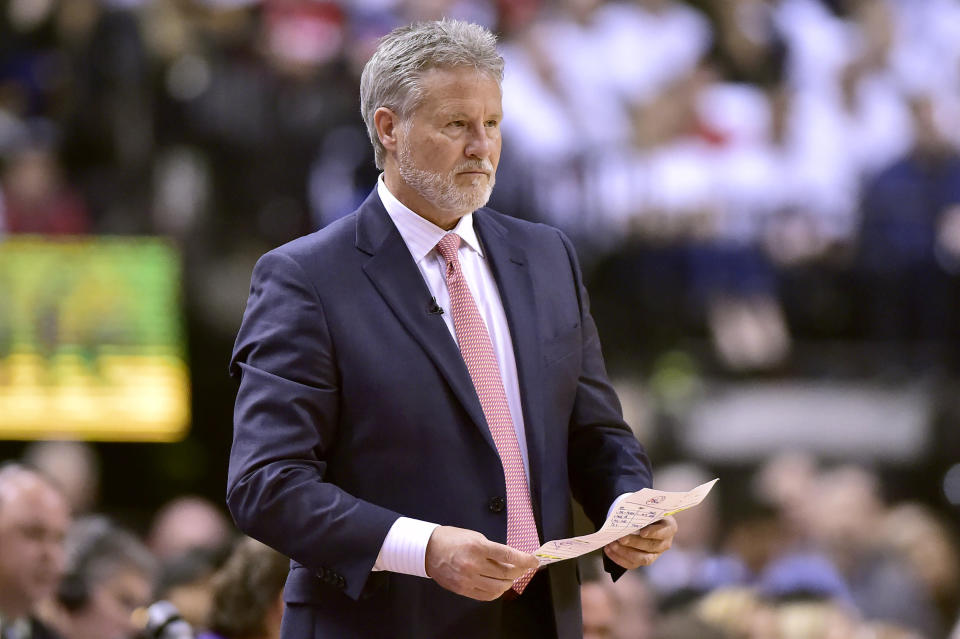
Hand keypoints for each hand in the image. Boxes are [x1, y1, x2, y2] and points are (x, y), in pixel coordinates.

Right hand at [425, 526, 539, 600]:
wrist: (428, 550)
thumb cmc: (452, 539)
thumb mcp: (475, 536)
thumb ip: (492, 549)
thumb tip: (510, 559)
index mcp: (478, 547)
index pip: (508, 555)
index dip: (525, 560)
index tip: (534, 561)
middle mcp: (474, 564)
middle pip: (506, 573)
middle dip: (520, 571)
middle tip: (524, 568)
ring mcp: (468, 579)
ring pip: (499, 587)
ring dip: (509, 582)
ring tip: (510, 577)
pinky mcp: (463, 590)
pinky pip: (486, 595)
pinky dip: (497, 592)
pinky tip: (498, 585)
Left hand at [603, 515, 676, 569]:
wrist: (642, 519)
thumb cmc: (645, 512)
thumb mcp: (647, 509)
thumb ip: (642, 512)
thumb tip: (629, 513)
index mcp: (669, 528)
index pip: (664, 532)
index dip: (654, 533)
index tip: (642, 532)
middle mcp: (664, 543)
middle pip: (651, 546)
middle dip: (634, 543)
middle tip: (620, 538)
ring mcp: (654, 554)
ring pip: (642, 559)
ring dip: (625, 552)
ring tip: (612, 544)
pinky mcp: (643, 561)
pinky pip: (632, 564)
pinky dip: (619, 558)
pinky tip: (609, 550)